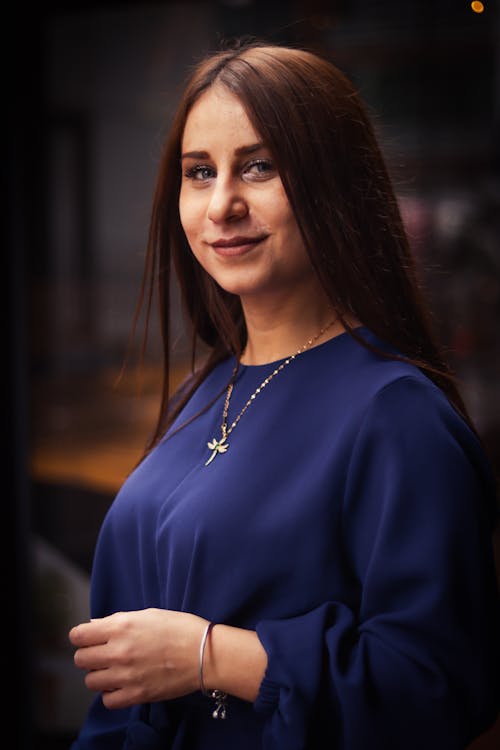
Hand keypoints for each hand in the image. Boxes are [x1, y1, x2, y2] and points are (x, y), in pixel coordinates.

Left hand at [69, 608, 206, 708]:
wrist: (205, 653)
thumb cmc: (180, 628)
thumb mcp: (148, 615)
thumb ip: (118, 621)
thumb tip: (94, 626)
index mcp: (121, 627)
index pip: (79, 635)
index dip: (81, 636)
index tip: (88, 638)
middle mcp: (118, 651)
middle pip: (81, 659)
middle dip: (89, 655)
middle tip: (103, 654)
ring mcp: (126, 675)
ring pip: (90, 681)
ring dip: (99, 675)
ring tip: (114, 670)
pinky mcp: (136, 695)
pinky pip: (107, 700)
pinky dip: (111, 694)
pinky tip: (122, 685)